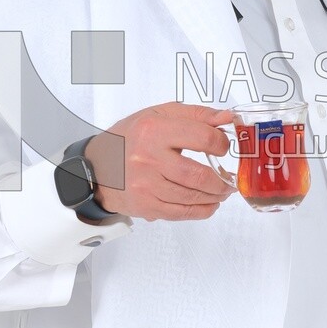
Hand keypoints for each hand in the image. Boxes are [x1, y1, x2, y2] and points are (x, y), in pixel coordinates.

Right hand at [84, 103, 235, 221]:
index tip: (223, 147)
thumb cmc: (129, 138)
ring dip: (214, 196)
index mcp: (154, 130)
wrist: (97, 166)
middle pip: (198, 175)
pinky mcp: (145, 205)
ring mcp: (145, 185)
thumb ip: (196, 115)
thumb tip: (227, 118)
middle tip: (230, 179)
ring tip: (222, 191)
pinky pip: (180, 212)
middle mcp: (148, 158)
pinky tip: (208, 204)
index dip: (220, 143)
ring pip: (192, 197)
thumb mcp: (158, 115)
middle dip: (222, 180)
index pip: (202, 137)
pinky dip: (201, 211)